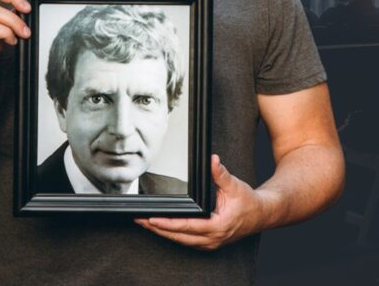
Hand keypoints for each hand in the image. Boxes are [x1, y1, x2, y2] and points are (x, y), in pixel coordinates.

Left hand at [135, 155, 266, 250]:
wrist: (263, 214)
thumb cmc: (249, 201)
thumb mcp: (234, 185)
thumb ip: (220, 173)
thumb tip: (211, 160)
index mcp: (217, 226)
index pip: (186, 226)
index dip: (167, 223)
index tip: (151, 219)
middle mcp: (213, 238)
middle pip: (179, 236)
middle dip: (157, 229)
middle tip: (139, 220)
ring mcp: (211, 243)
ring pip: (182, 241)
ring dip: (163, 233)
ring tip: (145, 224)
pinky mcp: (210, 242)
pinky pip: (187, 241)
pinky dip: (173, 235)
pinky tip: (162, 229)